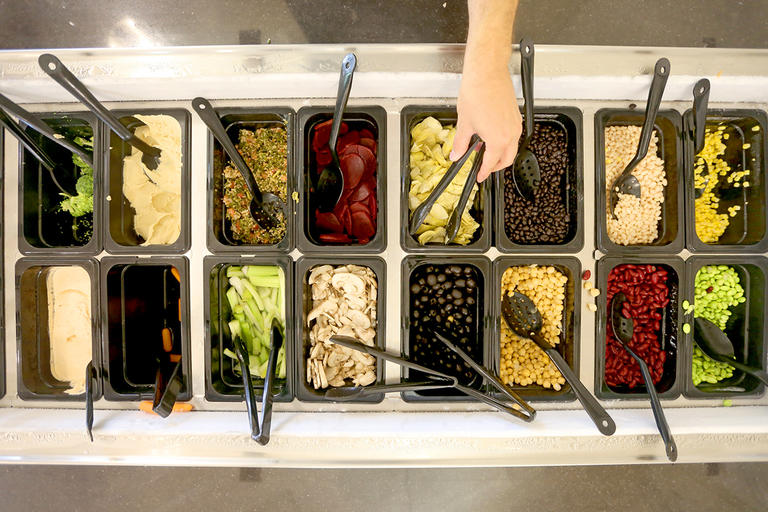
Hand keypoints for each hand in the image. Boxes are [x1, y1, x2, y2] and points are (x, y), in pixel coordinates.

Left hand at [452, 66, 521, 182]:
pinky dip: (504, 140)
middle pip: (507, 159)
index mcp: (498, 139)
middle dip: (496, 166)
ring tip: (484, 148)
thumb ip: (460, 143)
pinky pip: (513, 134)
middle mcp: (511, 133)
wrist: (487, 73)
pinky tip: (491, 134)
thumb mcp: (464, 123)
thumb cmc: (477, 93)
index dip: (484, 172)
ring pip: (512, 147)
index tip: (480, 176)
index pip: (491, 163)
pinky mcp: (516, 114)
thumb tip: (456, 154)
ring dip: (500, 152)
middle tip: (484, 166)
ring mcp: (515, 124)